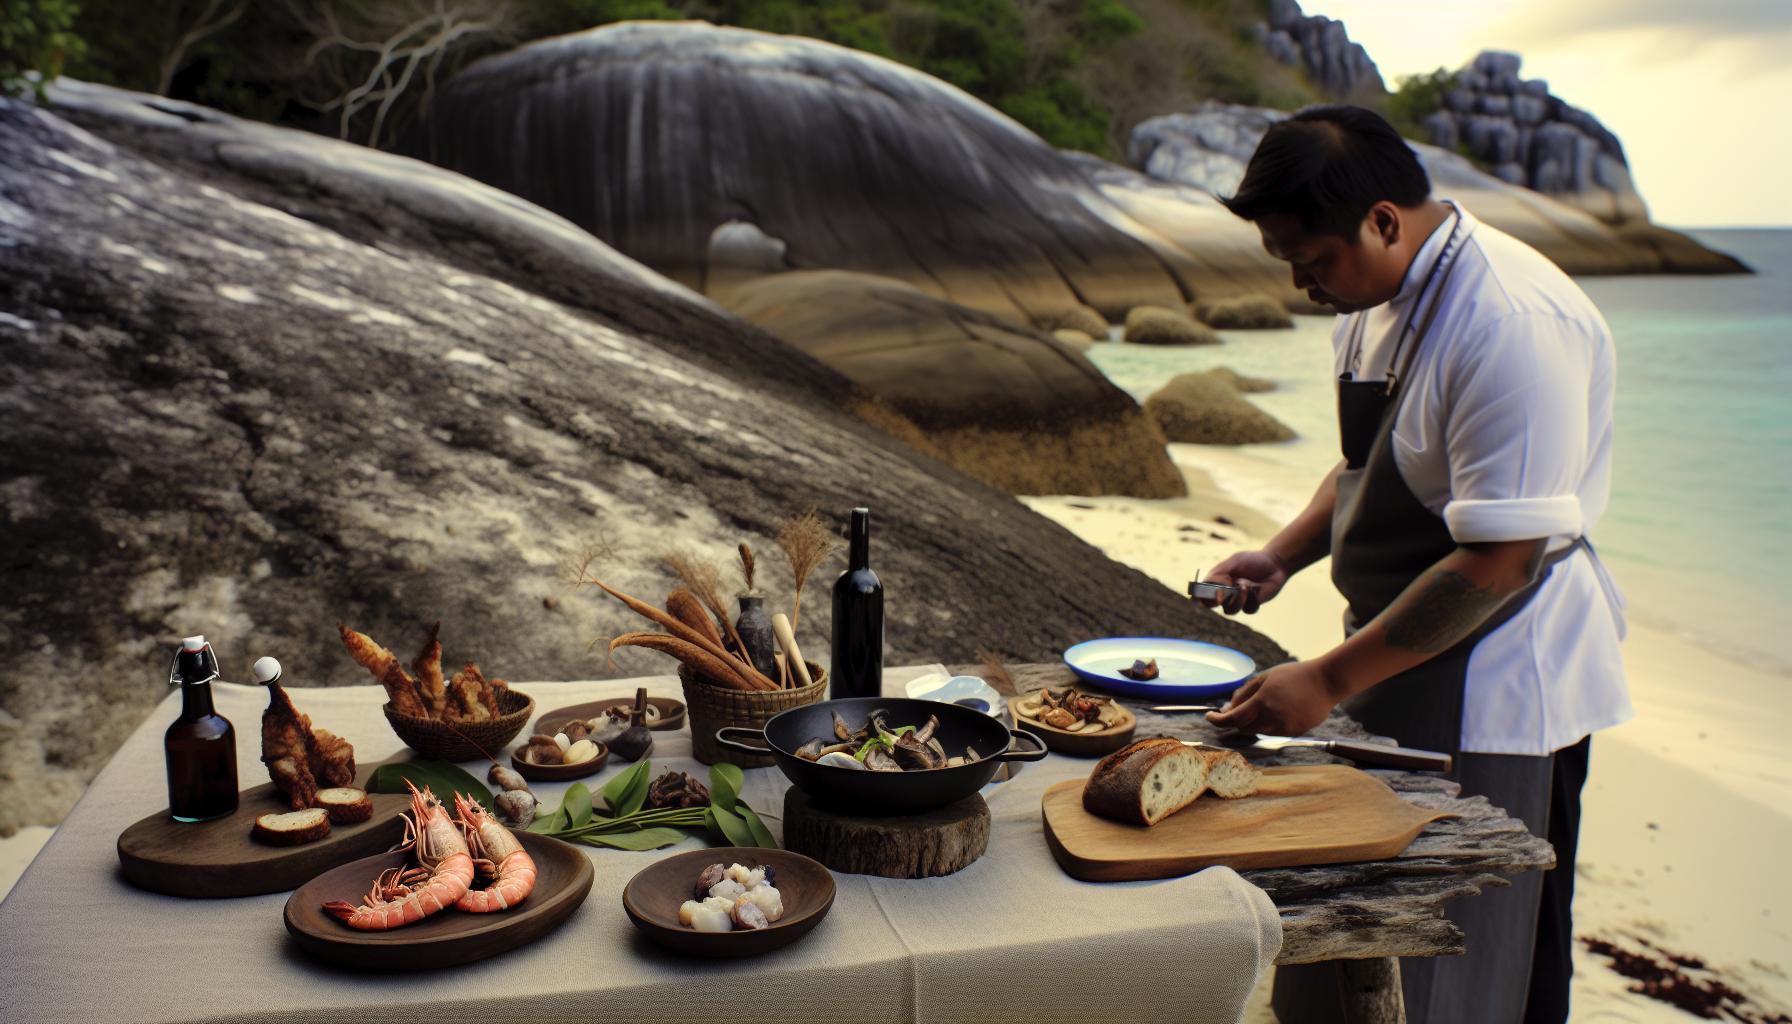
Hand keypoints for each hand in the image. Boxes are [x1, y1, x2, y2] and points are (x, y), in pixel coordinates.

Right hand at [1200, 550, 1290, 614]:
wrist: (1275, 563)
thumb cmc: (1252, 560)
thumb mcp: (1235, 561)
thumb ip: (1221, 572)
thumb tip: (1217, 590)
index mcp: (1217, 581)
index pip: (1202, 592)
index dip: (1201, 595)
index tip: (1207, 592)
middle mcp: (1225, 592)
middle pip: (1212, 605)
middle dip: (1218, 599)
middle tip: (1223, 594)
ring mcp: (1238, 600)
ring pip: (1229, 610)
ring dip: (1237, 599)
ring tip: (1246, 586)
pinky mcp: (1252, 605)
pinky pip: (1248, 609)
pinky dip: (1251, 599)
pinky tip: (1256, 588)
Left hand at [1205, 661, 1338, 736]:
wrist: (1326, 681)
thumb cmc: (1294, 675)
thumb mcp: (1266, 677)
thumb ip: (1244, 694)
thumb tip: (1227, 709)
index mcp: (1262, 702)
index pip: (1232, 719)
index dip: (1217, 720)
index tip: (1210, 717)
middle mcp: (1272, 718)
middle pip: (1243, 728)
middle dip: (1236, 720)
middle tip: (1233, 709)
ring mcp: (1284, 728)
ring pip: (1258, 731)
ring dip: (1252, 723)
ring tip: (1262, 705)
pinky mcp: (1294, 732)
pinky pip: (1273, 732)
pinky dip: (1268, 724)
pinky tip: (1278, 710)